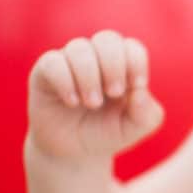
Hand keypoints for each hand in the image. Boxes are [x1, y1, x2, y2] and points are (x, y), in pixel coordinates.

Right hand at [28, 31, 163, 163]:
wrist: (73, 152)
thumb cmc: (107, 132)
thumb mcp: (134, 129)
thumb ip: (147, 114)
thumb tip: (139, 92)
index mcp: (122, 65)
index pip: (132, 47)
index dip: (136, 63)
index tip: (136, 87)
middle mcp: (95, 58)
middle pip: (107, 39)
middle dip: (114, 65)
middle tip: (114, 93)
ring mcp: (69, 62)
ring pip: (79, 48)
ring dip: (90, 76)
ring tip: (93, 104)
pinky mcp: (44, 73)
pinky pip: (52, 62)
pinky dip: (65, 81)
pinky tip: (72, 101)